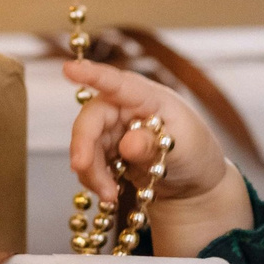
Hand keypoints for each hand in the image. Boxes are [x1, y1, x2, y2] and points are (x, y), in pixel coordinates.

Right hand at [62, 59, 252, 254]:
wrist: (192, 183)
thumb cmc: (195, 155)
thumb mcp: (183, 150)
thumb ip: (154, 146)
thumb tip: (128, 144)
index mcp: (148, 97)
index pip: (118, 84)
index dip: (93, 76)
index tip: (69, 69)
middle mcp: (126, 106)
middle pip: (92, 118)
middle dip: (83, 146)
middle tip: (81, 169)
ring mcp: (114, 127)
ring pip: (86, 144)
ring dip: (91, 171)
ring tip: (110, 195)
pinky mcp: (107, 148)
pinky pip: (89, 161)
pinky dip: (94, 178)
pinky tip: (109, 193)